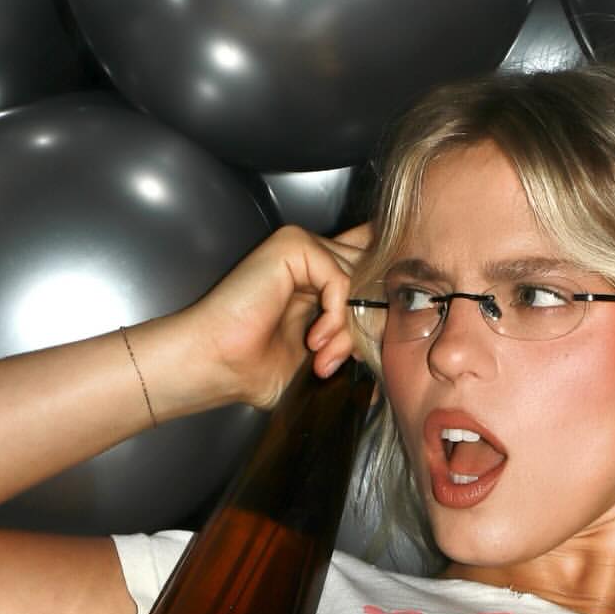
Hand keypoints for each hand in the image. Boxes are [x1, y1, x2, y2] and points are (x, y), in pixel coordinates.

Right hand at [169, 221, 372, 409]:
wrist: (215, 366)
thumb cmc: (255, 367)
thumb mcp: (324, 354)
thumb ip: (356, 337)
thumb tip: (398, 340)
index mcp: (319, 276)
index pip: (375, 269)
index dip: (388, 304)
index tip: (381, 345)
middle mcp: (314, 255)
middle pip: (375, 277)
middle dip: (369, 326)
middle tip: (345, 360)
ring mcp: (303, 247)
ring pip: (360, 282)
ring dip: (349, 330)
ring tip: (323, 358)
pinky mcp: (293, 246)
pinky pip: (341, 281)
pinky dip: (336, 318)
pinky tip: (313, 341)